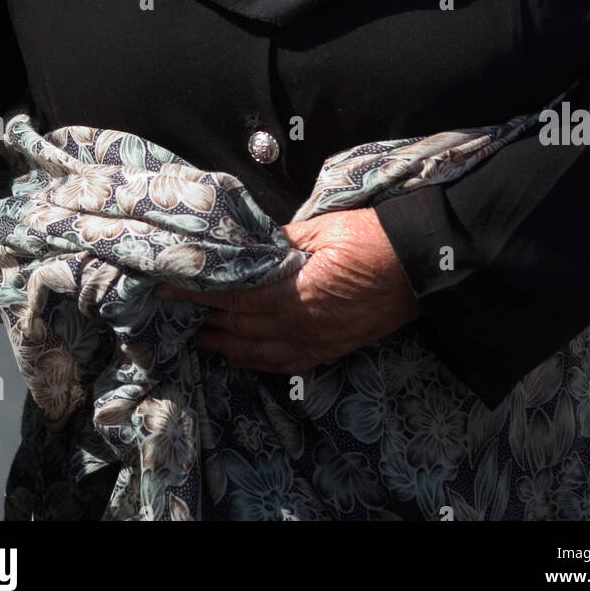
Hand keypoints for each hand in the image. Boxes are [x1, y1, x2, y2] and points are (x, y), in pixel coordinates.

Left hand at [152, 207, 422, 371]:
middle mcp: (300, 326)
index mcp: (294, 293)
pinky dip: (254, 359)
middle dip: (200, 317)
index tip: (164, 284)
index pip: (231, 296)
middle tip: (169, 310)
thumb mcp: (323, 228)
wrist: (425, 266)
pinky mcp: (331, 349)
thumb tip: (244, 244)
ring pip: (255, 351)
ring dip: (222, 342)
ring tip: (195, 333)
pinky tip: (238, 353)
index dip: (195, 292)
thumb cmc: (374, 237)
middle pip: (236, 326)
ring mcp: (316, 343)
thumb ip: (278, 240)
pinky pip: (282, 363)